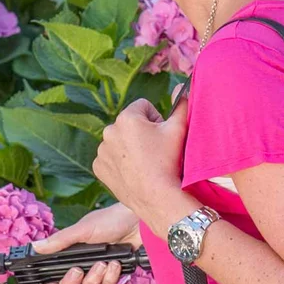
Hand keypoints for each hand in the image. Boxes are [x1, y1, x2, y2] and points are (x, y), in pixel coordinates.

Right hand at [32, 203, 140, 283]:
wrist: (137, 223)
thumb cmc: (109, 220)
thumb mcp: (81, 230)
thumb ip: (60, 241)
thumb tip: (36, 247)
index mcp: (71, 251)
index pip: (56, 271)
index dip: (51, 283)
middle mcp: (83, 262)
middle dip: (73, 280)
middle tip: (78, 270)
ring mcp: (98, 269)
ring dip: (96, 276)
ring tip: (104, 262)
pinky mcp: (114, 273)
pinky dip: (111, 275)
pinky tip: (116, 263)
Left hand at [91, 96, 188, 225]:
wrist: (157, 197)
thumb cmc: (169, 161)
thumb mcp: (179, 128)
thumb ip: (181, 104)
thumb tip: (184, 87)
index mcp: (126, 117)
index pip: (143, 106)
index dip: (156, 119)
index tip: (161, 135)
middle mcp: (108, 131)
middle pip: (129, 124)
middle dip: (141, 133)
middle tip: (155, 151)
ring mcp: (101, 151)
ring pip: (119, 141)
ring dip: (129, 147)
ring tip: (145, 163)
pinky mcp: (99, 168)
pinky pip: (110, 158)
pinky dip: (120, 163)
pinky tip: (133, 172)